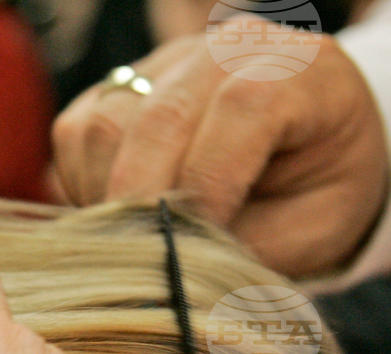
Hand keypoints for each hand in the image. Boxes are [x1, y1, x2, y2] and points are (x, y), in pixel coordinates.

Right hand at [52, 17, 389, 277]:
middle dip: (142, 202)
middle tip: (143, 260)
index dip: (211, 182)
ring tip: (131, 238)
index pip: (243, 105)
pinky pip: (74, 134)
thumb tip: (173, 266)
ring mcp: (163, 63)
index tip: (195, 245)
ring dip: (104, 197)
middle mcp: (225, 50)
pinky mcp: (115, 87)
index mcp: (299, 69)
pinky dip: (82, 185)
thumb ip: (249, 242)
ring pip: (101, 125)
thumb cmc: (316, 192)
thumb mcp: (313, 226)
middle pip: (157, 116)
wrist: (304, 153)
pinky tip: (115, 212)